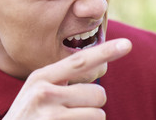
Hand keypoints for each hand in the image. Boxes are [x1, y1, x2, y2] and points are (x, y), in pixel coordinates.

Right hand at [3, 38, 131, 119]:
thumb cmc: (28, 115)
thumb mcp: (36, 90)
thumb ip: (61, 78)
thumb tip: (95, 69)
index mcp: (42, 77)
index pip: (79, 61)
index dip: (105, 52)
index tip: (127, 44)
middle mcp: (45, 93)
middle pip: (98, 93)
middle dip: (94, 103)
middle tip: (74, 109)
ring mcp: (50, 115)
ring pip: (98, 115)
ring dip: (90, 119)